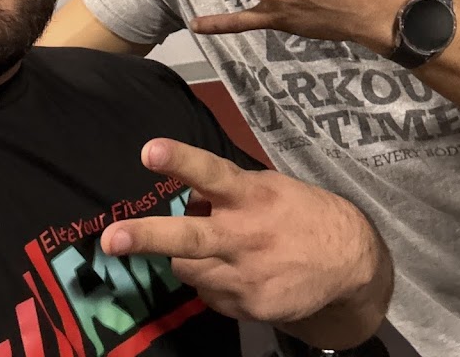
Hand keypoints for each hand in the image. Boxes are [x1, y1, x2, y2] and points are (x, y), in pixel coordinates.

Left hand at [99, 138, 387, 343]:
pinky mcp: (249, 307)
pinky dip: (212, 281)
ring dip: (186, 256)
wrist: (348, 262)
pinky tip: (236, 272)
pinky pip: (209, 293)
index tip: (148, 151)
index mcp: (250, 195)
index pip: (210, 172)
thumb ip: (227, 189)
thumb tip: (189, 192)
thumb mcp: (269, 186)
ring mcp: (245, 276)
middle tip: (111, 239)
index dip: (179, 161)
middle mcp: (243, 235)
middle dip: (147, 238)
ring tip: (212, 246)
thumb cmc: (300, 212)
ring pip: (187, 268)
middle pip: (188, 238)